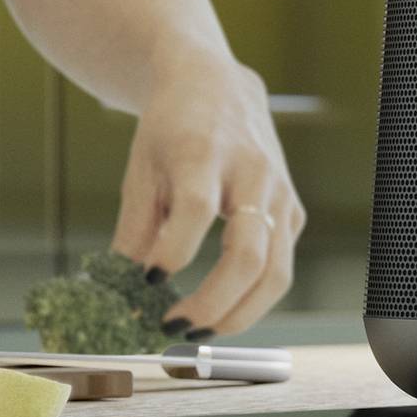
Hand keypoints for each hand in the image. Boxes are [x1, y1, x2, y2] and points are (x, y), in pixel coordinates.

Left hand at [112, 44, 304, 338]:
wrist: (215, 84)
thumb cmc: (170, 130)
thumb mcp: (141, 171)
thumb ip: (134, 235)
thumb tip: (122, 299)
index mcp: (204, 153)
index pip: (196, 211)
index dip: (172, 253)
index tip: (145, 284)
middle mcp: (251, 173)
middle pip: (248, 253)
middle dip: (213, 303)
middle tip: (174, 327)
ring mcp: (280, 193)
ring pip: (276, 272)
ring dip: (238, 315)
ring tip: (197, 332)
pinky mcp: (294, 211)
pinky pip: (280, 268)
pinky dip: (252, 299)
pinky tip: (219, 308)